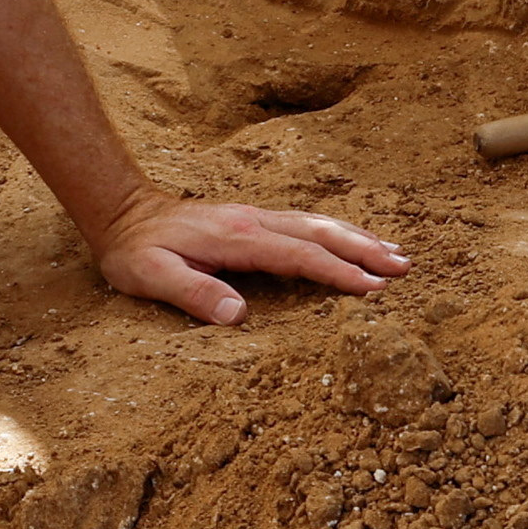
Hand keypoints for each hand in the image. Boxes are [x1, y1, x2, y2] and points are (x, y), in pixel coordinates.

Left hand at [88, 189, 412, 325]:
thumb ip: (194, 293)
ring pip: (320, 223)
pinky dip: (339, 231)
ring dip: (359, 238)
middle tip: (404, 268)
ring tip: (396, 253)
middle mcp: (255, 221)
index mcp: (237, 237)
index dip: (337, 273)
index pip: (299, 255)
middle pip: (321, 233)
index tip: (372, 289)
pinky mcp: (256, 219)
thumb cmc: (136, 251)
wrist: (123, 212)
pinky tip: (355, 239)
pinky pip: (307, 223)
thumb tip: (240, 316)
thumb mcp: (151, 277)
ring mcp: (258, 216)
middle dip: (365, 250)